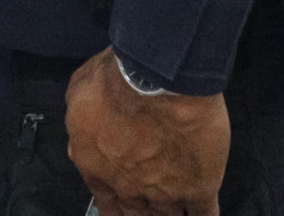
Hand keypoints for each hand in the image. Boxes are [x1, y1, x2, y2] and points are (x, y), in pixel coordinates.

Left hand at [65, 49, 228, 215]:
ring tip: (175, 207)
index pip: (105, 203)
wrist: (157, 81)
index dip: (114, 205)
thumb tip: (78, 146)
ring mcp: (166, 192)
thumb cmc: (113, 81)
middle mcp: (129, 188)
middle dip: (140, 212)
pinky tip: (203, 213)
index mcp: (97, 167)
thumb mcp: (78, 94)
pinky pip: (205, 214)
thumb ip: (78, 128)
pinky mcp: (200, 188)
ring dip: (170, 213)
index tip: (120, 205)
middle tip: (147, 205)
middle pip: (136, 214)